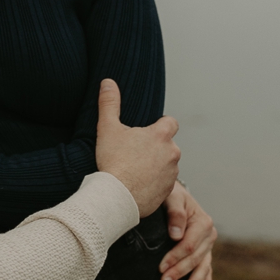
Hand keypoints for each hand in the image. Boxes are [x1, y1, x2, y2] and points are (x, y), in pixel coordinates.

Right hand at [92, 79, 180, 216]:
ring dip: (155, 165)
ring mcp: (172, 173)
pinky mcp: (169, 190)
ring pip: (166, 164)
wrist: (117, 196)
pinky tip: (137, 185)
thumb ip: (109, 103)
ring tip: (134, 170)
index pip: (170, 123)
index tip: (147, 131)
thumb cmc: (114, 161)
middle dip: (155, 147)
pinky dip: (154, 183)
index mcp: (161, 135)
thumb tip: (108, 82)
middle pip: (167, 145)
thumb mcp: (107, 128)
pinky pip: (163, 183)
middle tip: (133, 153)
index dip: (160, 124)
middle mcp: (172, 152)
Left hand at [159, 181, 215, 279]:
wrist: (175, 195)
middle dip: (179, 272)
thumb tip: (176, 235)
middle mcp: (209, 235)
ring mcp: (208, 245)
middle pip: (194, 259)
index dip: (174, 257)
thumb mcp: (172, 198)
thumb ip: (175, 213)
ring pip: (202, 267)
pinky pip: (207, 270)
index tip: (160, 267)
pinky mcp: (205, 252)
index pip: (188, 245)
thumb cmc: (170, 195)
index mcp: (203, 222)